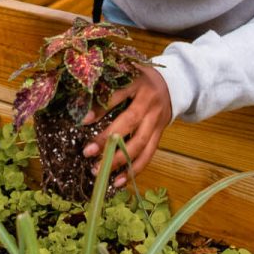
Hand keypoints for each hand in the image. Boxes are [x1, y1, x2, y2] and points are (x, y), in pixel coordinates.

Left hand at [82, 66, 172, 188]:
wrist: (173, 85)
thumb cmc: (140, 79)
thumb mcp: (127, 73)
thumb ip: (108, 84)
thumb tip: (80, 101)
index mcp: (138, 82)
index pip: (119, 95)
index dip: (102, 108)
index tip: (84, 121)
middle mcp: (149, 102)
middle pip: (130, 121)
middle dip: (108, 139)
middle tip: (87, 152)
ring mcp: (156, 120)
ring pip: (140, 143)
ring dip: (119, 159)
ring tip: (99, 170)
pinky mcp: (159, 134)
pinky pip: (149, 154)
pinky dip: (134, 169)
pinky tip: (119, 181)